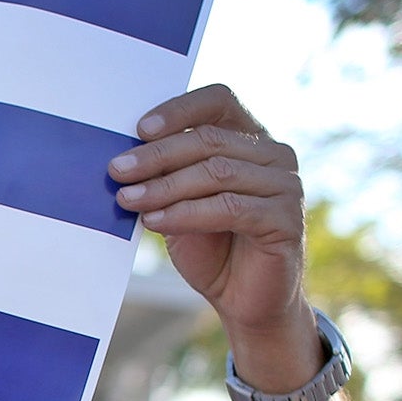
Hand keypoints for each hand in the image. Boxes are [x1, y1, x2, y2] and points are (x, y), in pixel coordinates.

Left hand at [109, 85, 310, 353]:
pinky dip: (186, 213)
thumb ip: (163, 177)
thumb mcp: (178, 204)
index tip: (139, 128)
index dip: (179, 110)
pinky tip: (154, 221)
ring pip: (217, 172)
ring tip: (126, 199)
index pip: (218, 101)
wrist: (243, 299)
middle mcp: (273, 154)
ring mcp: (285, 184)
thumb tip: (120, 158)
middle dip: (156, 155)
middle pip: (209, 140)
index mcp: (249, 138)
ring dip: (165, 186)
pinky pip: (229, 208)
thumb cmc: (209, 247)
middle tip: (115, 170)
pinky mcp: (285, 218)